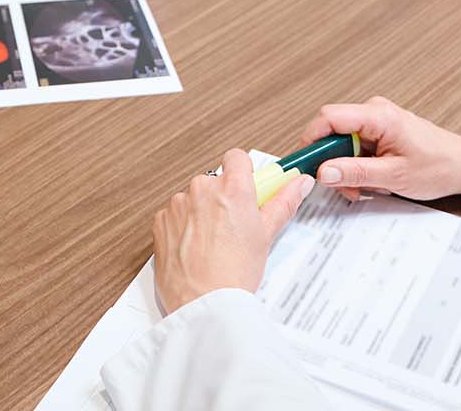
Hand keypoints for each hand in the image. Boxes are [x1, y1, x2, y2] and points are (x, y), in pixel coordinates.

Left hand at [151, 149, 313, 314]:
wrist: (204, 303)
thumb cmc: (235, 273)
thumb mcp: (266, 235)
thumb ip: (283, 202)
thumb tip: (300, 183)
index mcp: (232, 188)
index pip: (236, 157)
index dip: (243, 173)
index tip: (247, 189)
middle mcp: (202, 189)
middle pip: (214, 181)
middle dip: (222, 199)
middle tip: (233, 227)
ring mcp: (178, 204)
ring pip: (193, 198)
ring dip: (201, 213)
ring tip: (213, 244)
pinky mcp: (160, 220)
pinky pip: (174, 214)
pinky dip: (182, 227)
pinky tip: (194, 249)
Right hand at [298, 99, 460, 211]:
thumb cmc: (439, 167)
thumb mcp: (394, 176)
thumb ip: (355, 172)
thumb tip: (323, 171)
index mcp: (378, 116)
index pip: (328, 117)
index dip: (311, 140)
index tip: (304, 164)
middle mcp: (375, 111)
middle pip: (332, 132)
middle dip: (333, 163)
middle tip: (344, 188)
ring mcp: (377, 121)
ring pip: (343, 143)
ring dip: (347, 168)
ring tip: (366, 188)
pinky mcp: (381, 132)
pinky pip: (356, 146)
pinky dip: (358, 166)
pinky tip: (373, 181)